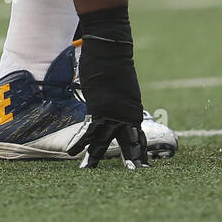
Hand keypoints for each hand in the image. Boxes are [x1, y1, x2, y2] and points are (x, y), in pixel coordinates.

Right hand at [68, 7, 147, 169]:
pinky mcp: (100, 110)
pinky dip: (82, 143)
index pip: (137, 133)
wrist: (111, 48)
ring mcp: (113, 113)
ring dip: (100, 157)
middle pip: (130, 141)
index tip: (146, 163)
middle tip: (138, 173)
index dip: (140, 148)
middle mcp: (126, 114)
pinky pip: (91, 132)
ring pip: (108, 141)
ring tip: (94, 171)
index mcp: (132, 109)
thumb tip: (112, 93)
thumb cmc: (114, 59)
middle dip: (133, 158)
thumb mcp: (120, 83)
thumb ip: (117, 94)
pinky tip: (74, 154)